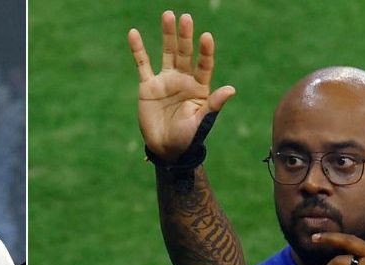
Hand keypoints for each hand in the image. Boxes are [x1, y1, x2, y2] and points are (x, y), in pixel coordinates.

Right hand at [128, 11, 236, 161]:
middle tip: (185, 17)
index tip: (206, 37)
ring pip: (167, 53)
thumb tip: (231, 89)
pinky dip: (138, 49)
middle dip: (185, 36)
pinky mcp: (148, 86)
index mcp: (199, 87)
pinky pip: (142, 64)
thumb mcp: (201, 122)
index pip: (204, 64)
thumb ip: (213, 105)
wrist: (165, 149)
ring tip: (168, 15)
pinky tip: (134, 33)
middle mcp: (183, 79)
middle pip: (185, 53)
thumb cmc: (187, 138)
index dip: (205, 51)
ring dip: (167, 35)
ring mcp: (166, 81)